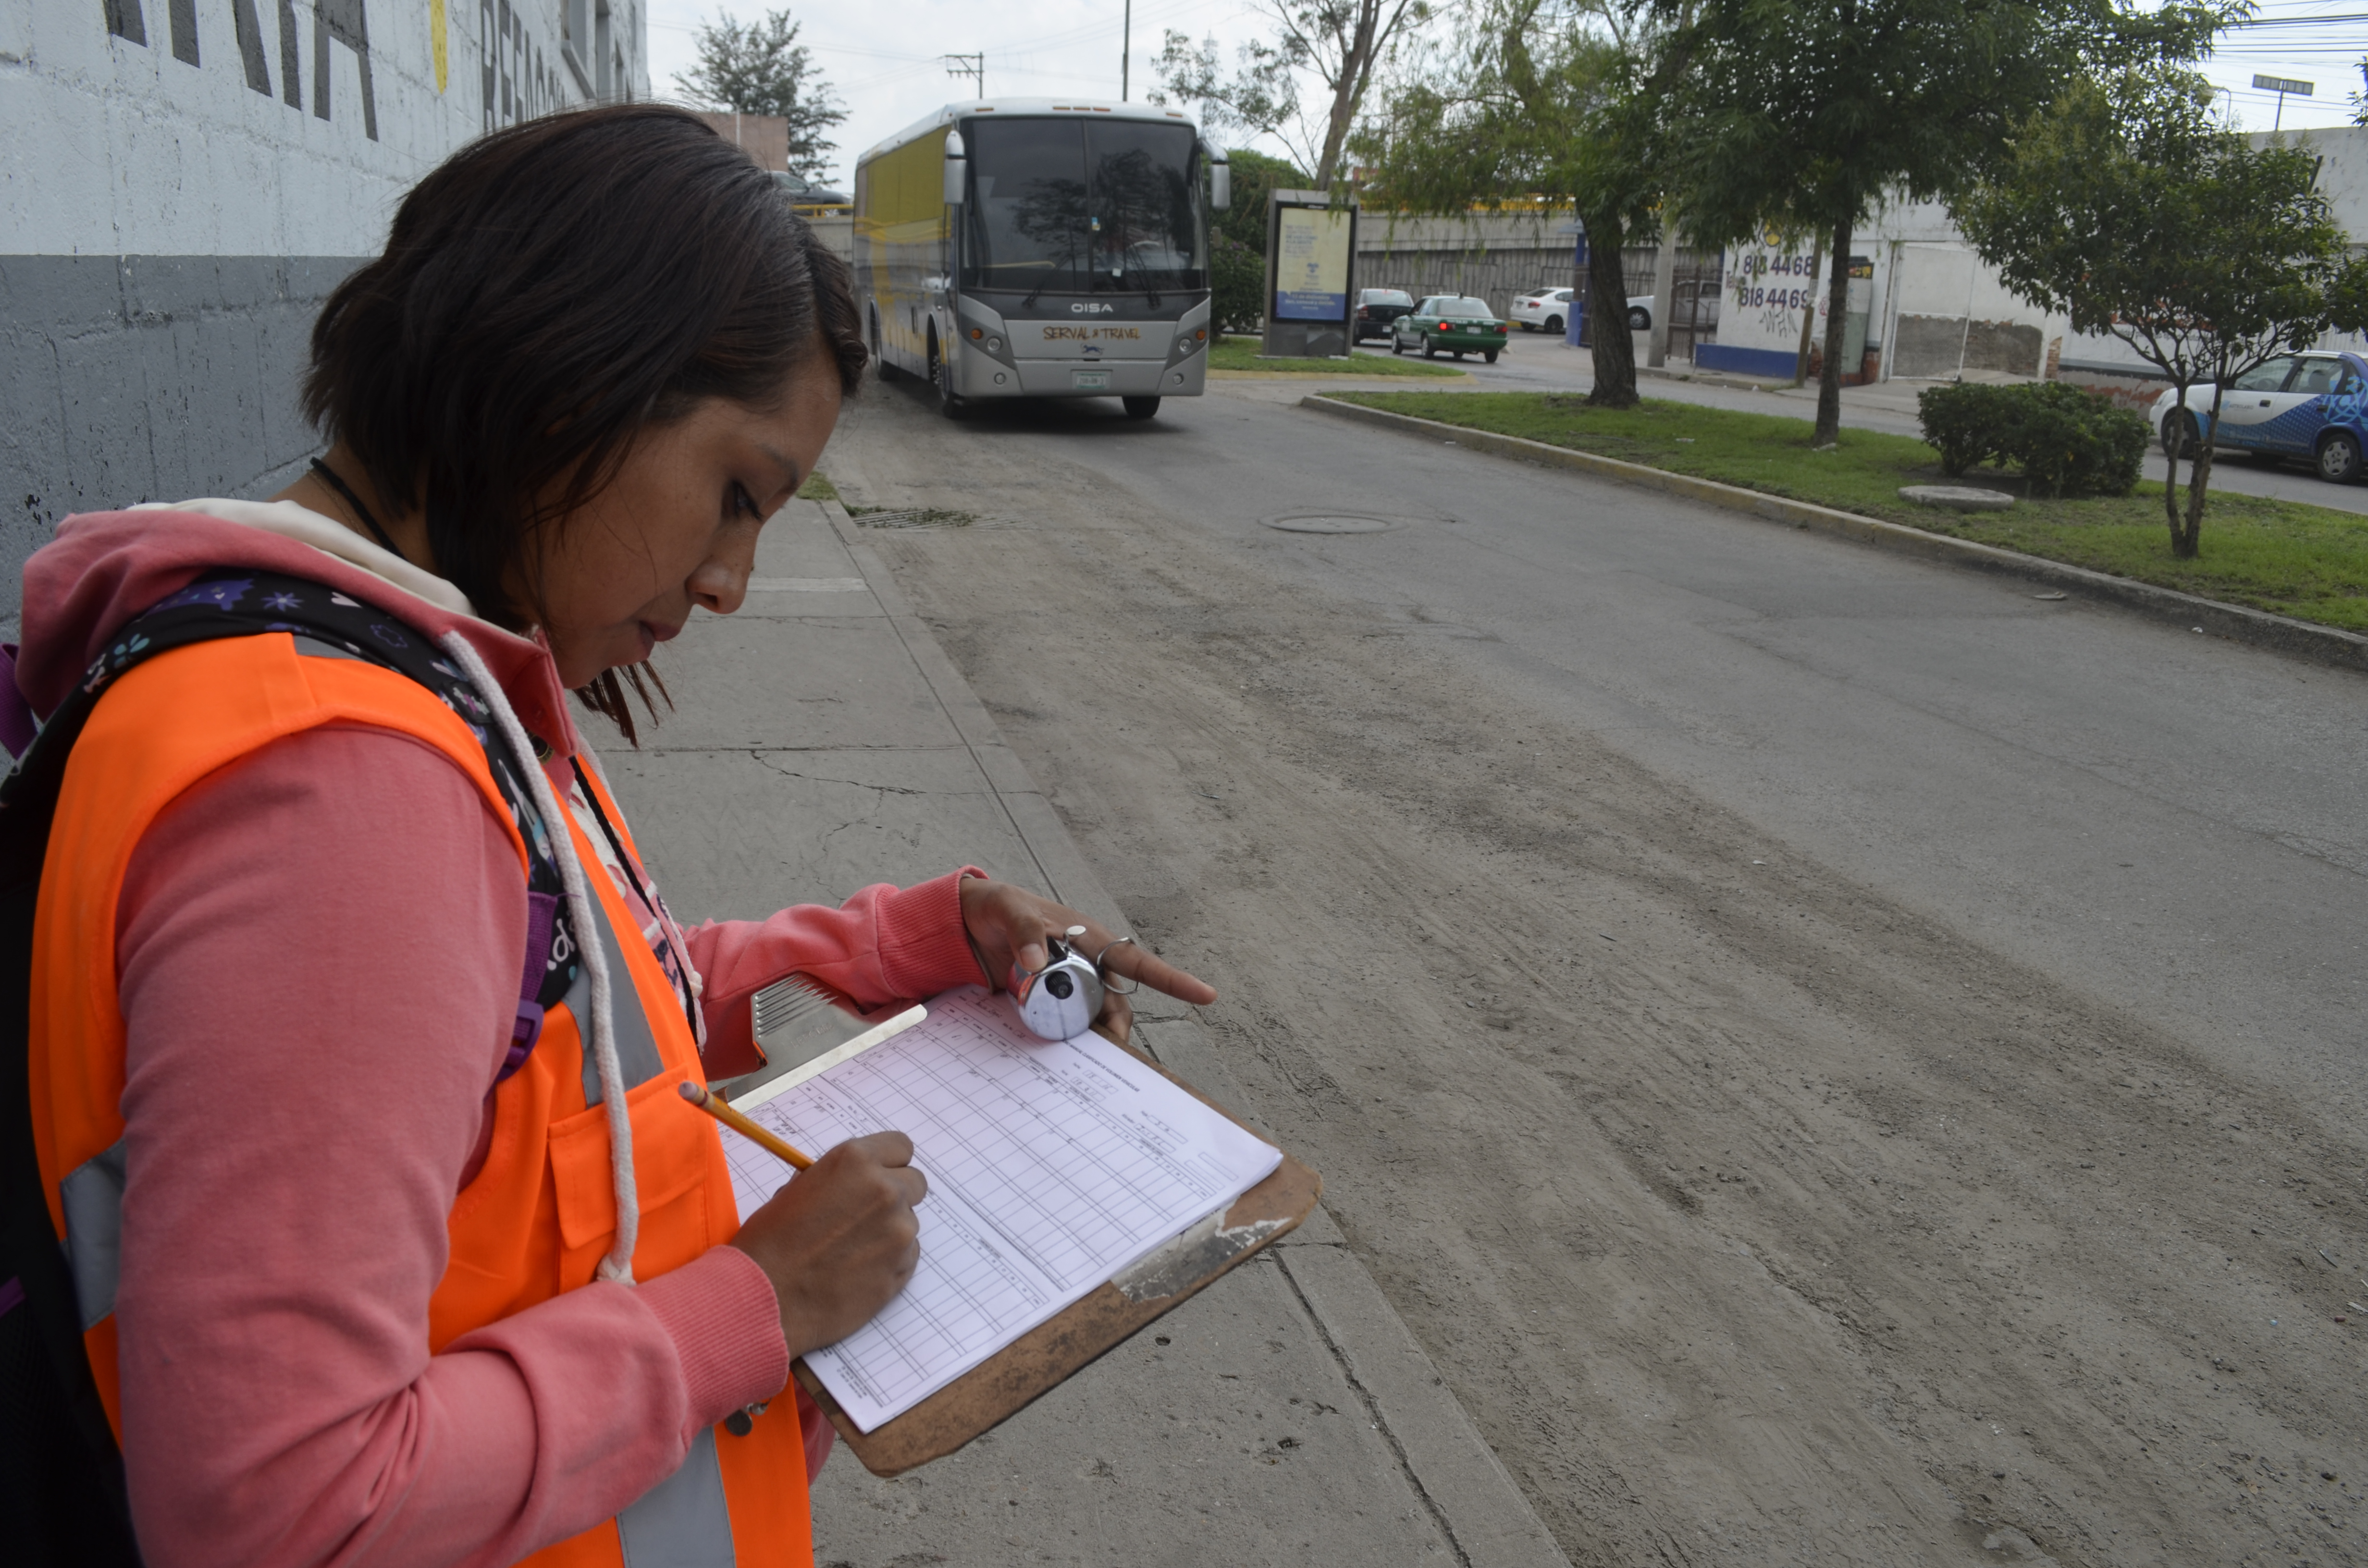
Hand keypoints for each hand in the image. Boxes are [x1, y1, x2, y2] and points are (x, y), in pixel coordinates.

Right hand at [727, 1131, 926, 1358]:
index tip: (879, 1176)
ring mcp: (899, 1231)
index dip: (889, 1163)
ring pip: (909, 1222)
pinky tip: (857, 1272)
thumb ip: (838, 1180)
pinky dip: (890, 1261)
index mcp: (856, 1161)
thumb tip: (855, 1182)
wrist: (765, 1298)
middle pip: (915, 1183)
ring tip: (850, 1251)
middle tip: (866, 1216)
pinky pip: (908, 1255)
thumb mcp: (797, 1190)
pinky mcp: (902, 1267)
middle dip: (896, 1195)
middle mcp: (885, 1190)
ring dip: (890, 1232)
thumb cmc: (770, 1244)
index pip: (900, 1146)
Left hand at [958, 877, 1216, 1046]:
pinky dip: (1070, 1040)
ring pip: (1095, 1019)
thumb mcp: (1006, 909)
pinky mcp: (1050, 1001)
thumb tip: (1036, 960)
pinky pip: (1069, 1025)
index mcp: (1090, 938)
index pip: (1137, 962)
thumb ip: (1022, 929)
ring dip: (1091, 1038)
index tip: (1206, 995)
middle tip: (1107, 1054)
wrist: (968, 923)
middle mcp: (1088, 964)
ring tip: (1083, 1061)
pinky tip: (1061, 1057)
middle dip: (1118, 1030)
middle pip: (1117, 1005)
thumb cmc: (997, 908)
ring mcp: (1070, 985)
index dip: (1173, 980)